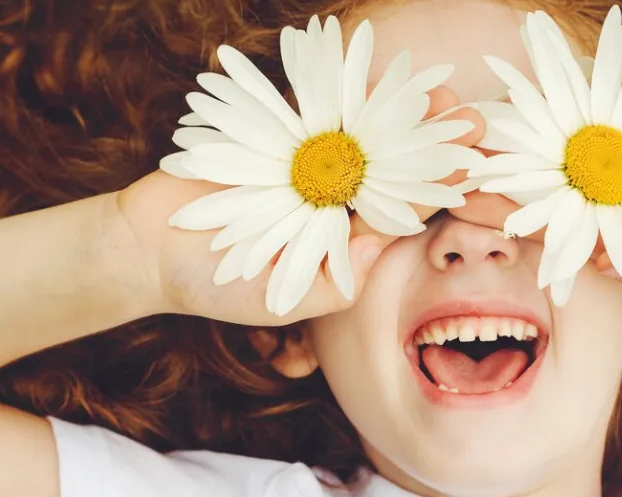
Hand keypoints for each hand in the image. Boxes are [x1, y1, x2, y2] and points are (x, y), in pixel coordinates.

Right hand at [115, 87, 485, 325]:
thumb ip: (336, 281)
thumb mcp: (284, 298)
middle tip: (473, 117)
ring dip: (400, 109)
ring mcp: (304, 163)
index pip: (400, 209)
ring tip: (438, 91)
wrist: (148, 248)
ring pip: (360, 131)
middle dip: (433, 141)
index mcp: (344, 236)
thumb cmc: (218, 286)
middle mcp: (332, 197)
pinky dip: (341, 88)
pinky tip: (376, 74)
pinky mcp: (273, 134)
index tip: (472, 165)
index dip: (437, 186)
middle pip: (391, 164)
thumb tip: (381, 246)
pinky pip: (311, 108)